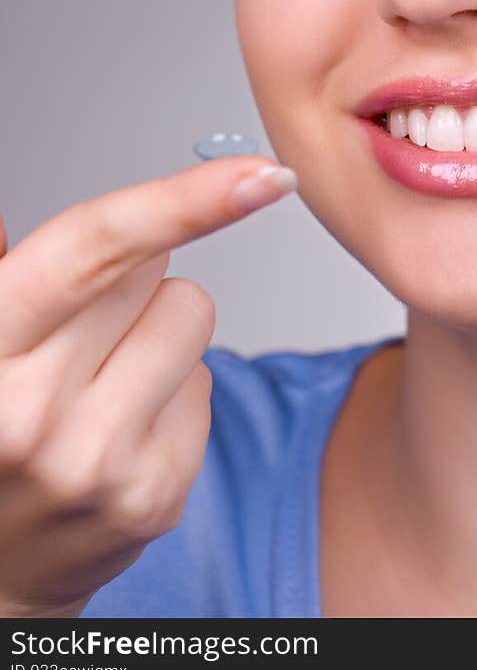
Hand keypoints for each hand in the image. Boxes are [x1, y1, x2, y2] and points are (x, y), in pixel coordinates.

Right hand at [0, 157, 295, 616]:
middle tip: (80, 332)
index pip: (92, 250)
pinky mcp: (156, 496)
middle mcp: (32, 413)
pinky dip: (172, 389)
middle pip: (156, 271)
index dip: (183, 199)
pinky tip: (121, 426)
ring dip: (158, 327)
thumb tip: (42, 202)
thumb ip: (15, 263)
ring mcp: (99, 464)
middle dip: (131, 276)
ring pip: (194, 314)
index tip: (259, 174)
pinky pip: (206, 380)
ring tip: (100, 378)